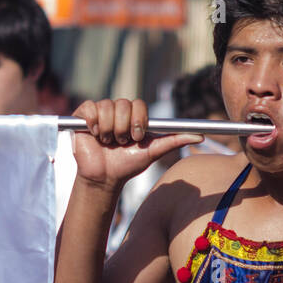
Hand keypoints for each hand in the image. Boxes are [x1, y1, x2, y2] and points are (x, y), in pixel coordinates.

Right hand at [71, 98, 203, 191]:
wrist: (104, 178)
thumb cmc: (127, 165)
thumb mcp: (153, 152)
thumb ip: (174, 140)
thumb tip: (201, 136)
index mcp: (132, 116)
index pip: (138, 104)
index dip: (138, 120)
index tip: (137, 137)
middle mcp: (116, 111)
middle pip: (122, 104)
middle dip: (123, 128)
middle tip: (120, 142)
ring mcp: (99, 113)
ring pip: (106, 107)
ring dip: (108, 129)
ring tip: (106, 142)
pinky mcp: (81, 116)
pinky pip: (90, 107)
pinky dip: (93, 122)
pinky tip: (94, 134)